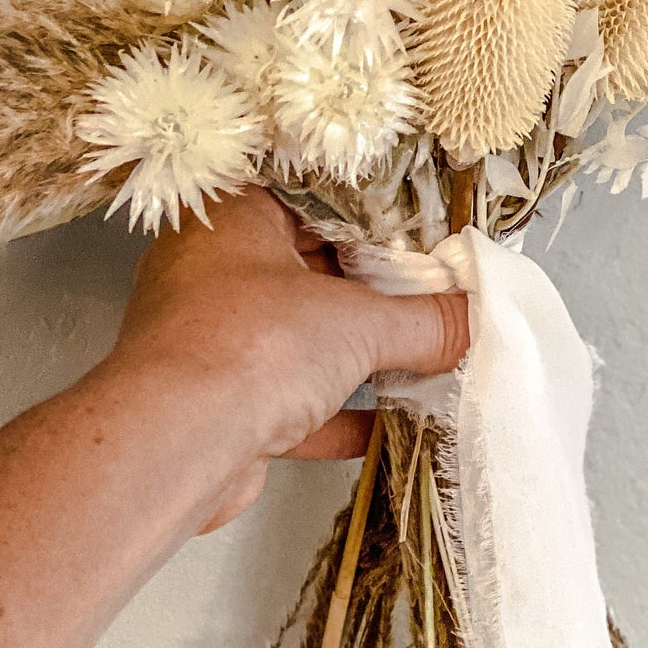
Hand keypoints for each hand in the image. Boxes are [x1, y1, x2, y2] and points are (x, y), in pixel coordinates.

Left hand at [109, 184, 468, 528]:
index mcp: (235, 217)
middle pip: (309, 269)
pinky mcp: (219, 403)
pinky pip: (289, 400)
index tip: (427, 234)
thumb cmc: (247, 346)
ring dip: (355, 355)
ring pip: (298, 338)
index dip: (376, 218)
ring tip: (422, 356)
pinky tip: (387, 425)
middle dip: (372, 292)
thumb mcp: (357, 322)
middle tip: (434, 295)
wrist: (173, 446)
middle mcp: (214, 269)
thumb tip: (474, 320)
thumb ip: (424, 321)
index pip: (316, 200)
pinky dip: (336, 412)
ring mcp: (212, 337)